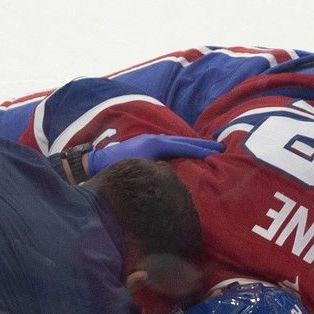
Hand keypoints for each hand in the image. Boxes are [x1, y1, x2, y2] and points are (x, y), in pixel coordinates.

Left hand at [85, 134, 223, 175]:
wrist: (94, 164)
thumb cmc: (116, 170)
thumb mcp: (139, 170)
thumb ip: (158, 169)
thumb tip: (175, 173)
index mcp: (154, 144)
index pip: (182, 146)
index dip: (200, 150)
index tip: (216, 153)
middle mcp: (153, 139)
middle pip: (182, 140)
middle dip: (200, 144)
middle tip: (219, 147)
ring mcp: (147, 142)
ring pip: (175, 142)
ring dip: (191, 145)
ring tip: (207, 149)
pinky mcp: (143, 147)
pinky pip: (168, 146)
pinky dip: (180, 148)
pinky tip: (185, 154)